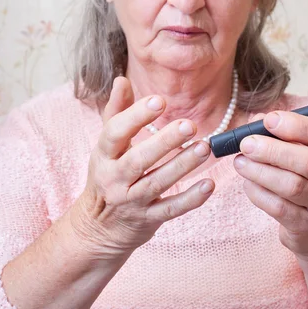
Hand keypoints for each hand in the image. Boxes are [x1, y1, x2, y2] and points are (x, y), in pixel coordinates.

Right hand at [71, 76, 214, 257]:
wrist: (98, 228)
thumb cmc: (107, 175)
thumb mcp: (106, 145)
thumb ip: (116, 111)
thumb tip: (122, 80)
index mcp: (104, 155)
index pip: (115, 133)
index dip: (135, 116)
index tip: (159, 101)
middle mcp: (114, 179)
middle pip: (139, 159)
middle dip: (164, 142)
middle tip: (189, 125)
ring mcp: (131, 202)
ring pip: (157, 183)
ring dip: (182, 165)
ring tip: (205, 148)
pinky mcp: (148, 219)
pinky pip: (170, 209)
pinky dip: (190, 199)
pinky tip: (209, 184)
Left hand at [233, 110, 307, 263]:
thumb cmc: (302, 177)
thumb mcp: (298, 152)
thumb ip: (278, 133)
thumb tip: (255, 121)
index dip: (296, 125)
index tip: (269, 120)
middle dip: (273, 150)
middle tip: (246, 144)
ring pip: (292, 186)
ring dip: (260, 172)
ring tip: (240, 162)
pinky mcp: (307, 226)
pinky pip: (280, 208)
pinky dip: (259, 193)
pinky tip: (248, 183)